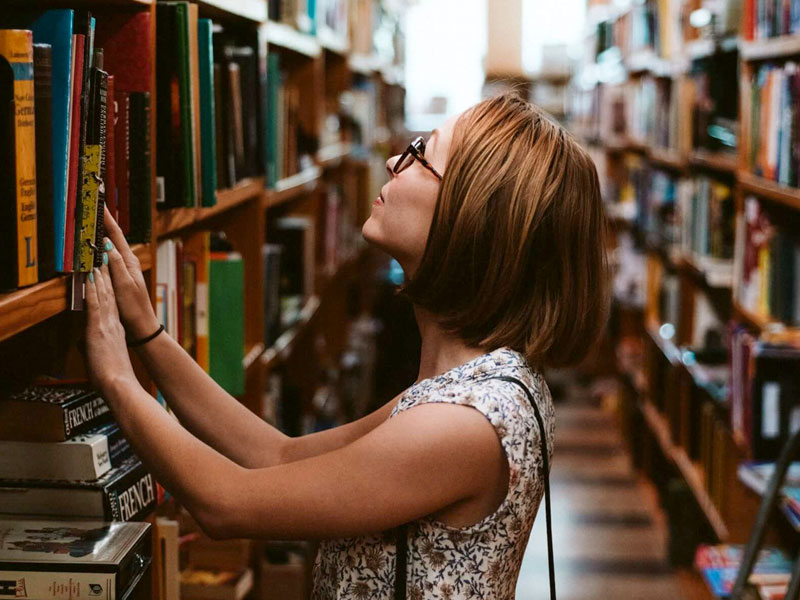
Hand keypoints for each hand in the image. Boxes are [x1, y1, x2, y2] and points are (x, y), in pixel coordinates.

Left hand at [85, 266, 137, 393]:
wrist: (119, 384)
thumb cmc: (113, 377)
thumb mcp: (103, 358)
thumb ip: (92, 347)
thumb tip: (82, 345)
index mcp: (116, 331)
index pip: (111, 305)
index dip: (109, 289)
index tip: (106, 276)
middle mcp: (113, 324)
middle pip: (110, 295)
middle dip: (106, 277)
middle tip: (104, 260)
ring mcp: (106, 324)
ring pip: (104, 295)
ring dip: (101, 277)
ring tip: (99, 261)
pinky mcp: (98, 327)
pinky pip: (96, 303)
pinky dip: (94, 288)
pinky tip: (92, 277)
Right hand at [103, 205, 159, 339]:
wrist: (141, 326)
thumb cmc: (134, 307)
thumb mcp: (124, 285)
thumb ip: (116, 265)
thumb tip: (107, 244)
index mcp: (130, 261)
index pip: (117, 235)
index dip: (107, 219)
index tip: (100, 204)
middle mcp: (128, 262)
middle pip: (114, 237)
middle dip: (104, 221)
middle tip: (93, 207)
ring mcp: (124, 269)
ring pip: (110, 246)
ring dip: (102, 233)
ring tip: (92, 221)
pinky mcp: (119, 277)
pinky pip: (108, 258)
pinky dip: (101, 249)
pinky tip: (95, 247)